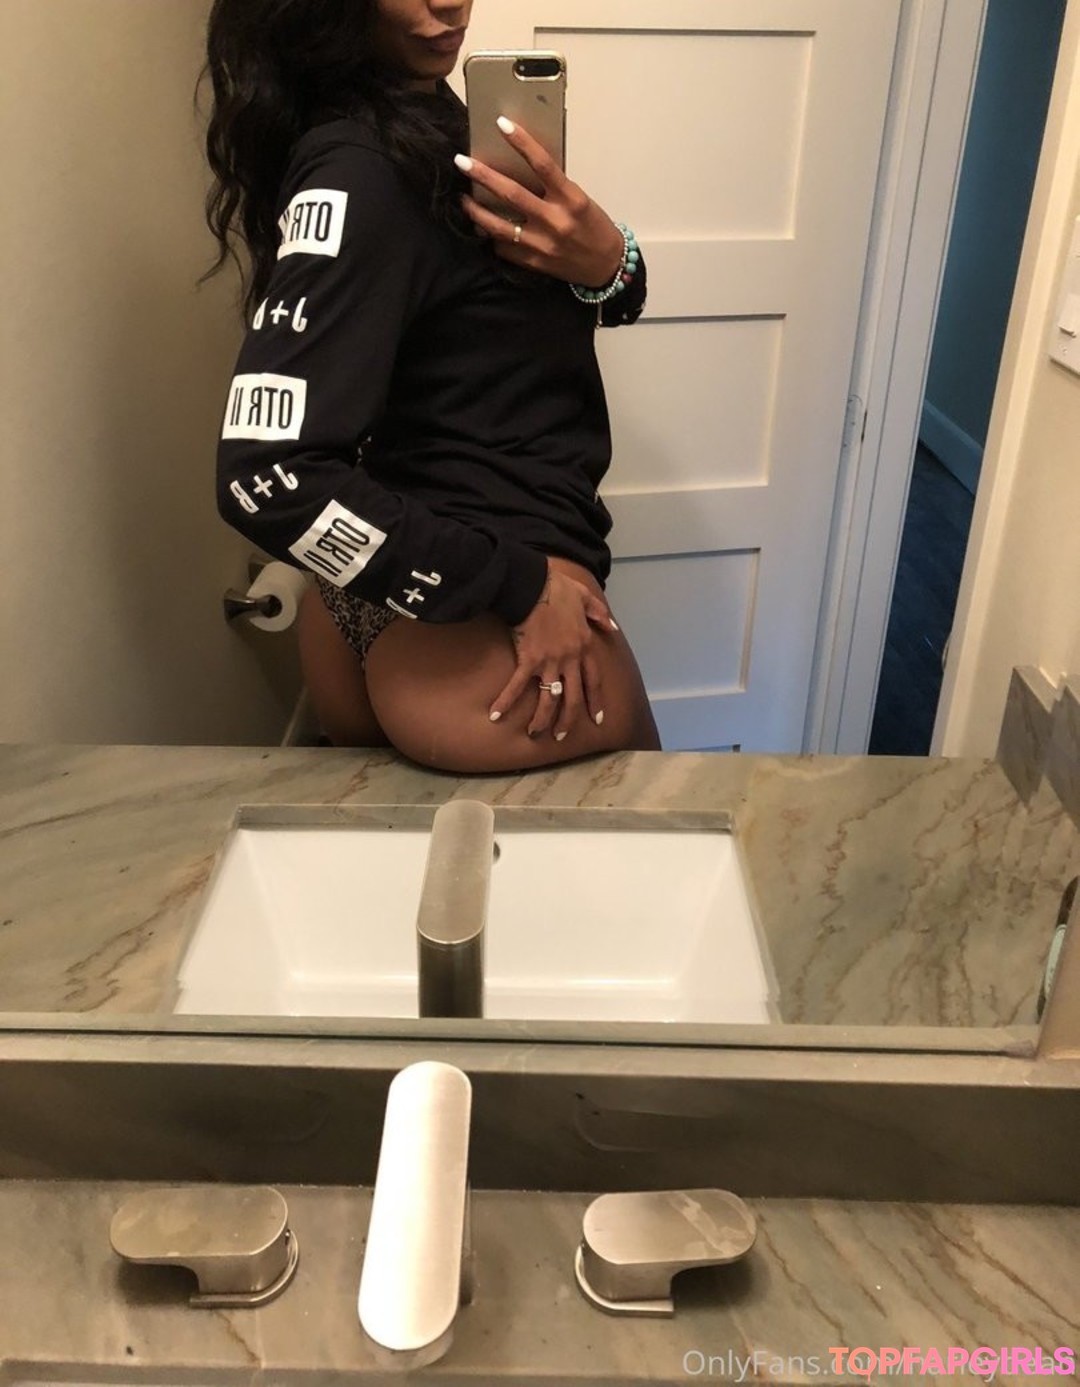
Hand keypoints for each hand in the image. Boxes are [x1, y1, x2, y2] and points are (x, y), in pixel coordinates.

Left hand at [457, 119, 624, 288]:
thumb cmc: (593, 227)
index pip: (543, 164)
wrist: (606, 266)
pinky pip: (505, 248)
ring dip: (476, 212)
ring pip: (499, 226)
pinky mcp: (534, 263)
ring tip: (463, 199)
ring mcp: (543, 245)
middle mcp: (555, 221)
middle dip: (483, 176)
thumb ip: (553, 188)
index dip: (521, 142)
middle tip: (461, 162)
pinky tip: (485, 228)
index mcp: (571, 199)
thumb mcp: (578, 200)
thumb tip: (519, 170)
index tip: (502, 124)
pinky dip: (492, 236)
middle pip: (512, 194)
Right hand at [489, 562, 616, 738]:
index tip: (597, 719)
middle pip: (573, 698)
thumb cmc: (557, 588)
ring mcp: (550, 662)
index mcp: (584, 646)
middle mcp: (570, 659)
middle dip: (568, 720)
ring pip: (550, 699)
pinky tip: (495, 714)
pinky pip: (518, 686)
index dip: (595, 701)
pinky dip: (506, 701)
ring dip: (542, 719)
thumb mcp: (585, 597)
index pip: (594, 681)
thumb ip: (599, 613)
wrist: (533, 584)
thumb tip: (612, 626)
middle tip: (561, 735)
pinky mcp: (529, 660)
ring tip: (536, 733)